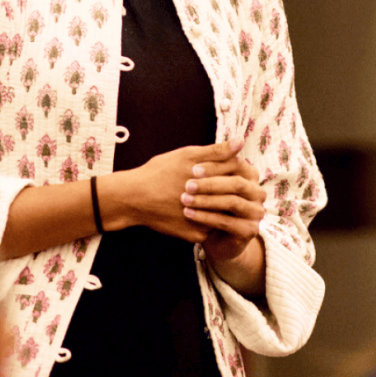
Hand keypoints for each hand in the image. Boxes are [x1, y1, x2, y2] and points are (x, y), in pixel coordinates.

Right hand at [117, 138, 246, 243]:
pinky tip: (203, 214)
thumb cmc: (159, 172)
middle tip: (219, 187)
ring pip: (224, 214)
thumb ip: (216, 151)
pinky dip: (210, 221)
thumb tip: (241, 141)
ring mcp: (204, 220)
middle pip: (231, 193)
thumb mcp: (186, 155)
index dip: (232, 168)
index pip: (235, 171)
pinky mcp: (196, 235)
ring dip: (223, 206)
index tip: (225, 169)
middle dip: (229, 189)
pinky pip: (211, 228)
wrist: (134, 198)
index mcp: (208, 178)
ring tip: (214, 200)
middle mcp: (208, 201)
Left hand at [178, 145, 265, 269]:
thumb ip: (219, 156)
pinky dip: (206, 217)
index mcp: (249, 174)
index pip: (236, 165)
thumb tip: (240, 139)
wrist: (205, 230)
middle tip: (187, 185)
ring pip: (232, 203)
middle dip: (210, 184)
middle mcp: (256, 192)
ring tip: (184, 199)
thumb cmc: (203, 195)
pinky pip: (227, 222)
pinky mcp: (249, 230)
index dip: (214, 167)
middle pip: (236, 184)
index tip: (192, 169)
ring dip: (207, 201)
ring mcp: (255, 212)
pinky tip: (188, 214)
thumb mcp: (206, 174)